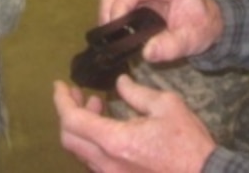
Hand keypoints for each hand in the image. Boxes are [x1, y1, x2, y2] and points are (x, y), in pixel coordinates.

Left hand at [54, 75, 215, 172]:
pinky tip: (109, 127)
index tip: (60, 85)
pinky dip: (93, 140)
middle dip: (68, 112)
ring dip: (82, 126)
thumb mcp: (166, 106)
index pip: (72, 121)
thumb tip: (120, 84)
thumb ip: (137, 93)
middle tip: (79, 94)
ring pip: (80, 152)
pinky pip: (94, 161)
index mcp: (114, 141)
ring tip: (98, 105)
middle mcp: (106, 163)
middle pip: (69, 139)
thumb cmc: (188, 143)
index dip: (61, 101)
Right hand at [99, 0, 223, 62]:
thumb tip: (147, 52)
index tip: (113, 26)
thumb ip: (171, 46)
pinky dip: (112, 6)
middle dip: (109, 4)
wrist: (210, 24)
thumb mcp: (191, 40)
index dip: (120, 5)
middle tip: (107, 30)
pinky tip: (114, 25)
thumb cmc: (203, 28)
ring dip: (108, 5)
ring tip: (109, 29)